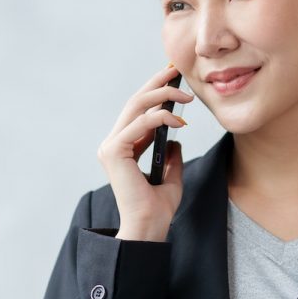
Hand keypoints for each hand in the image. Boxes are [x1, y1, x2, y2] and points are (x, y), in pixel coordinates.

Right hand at [96, 63, 193, 240]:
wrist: (149, 228)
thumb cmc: (158, 209)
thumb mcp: (171, 177)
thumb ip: (171, 157)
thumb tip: (175, 139)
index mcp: (121, 149)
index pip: (136, 112)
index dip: (153, 91)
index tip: (173, 77)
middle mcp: (112, 145)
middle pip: (134, 103)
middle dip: (156, 83)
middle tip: (177, 70)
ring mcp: (110, 147)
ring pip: (136, 107)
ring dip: (163, 96)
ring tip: (187, 97)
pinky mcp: (114, 152)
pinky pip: (139, 124)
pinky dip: (161, 117)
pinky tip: (179, 121)